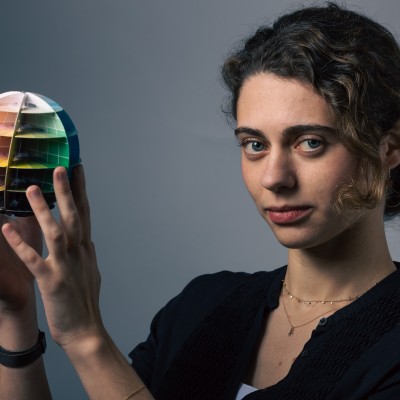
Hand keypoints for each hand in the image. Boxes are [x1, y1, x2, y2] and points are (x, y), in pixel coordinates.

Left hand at [1, 165, 101, 348]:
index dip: (81, 191)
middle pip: (74, 216)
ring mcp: (66, 266)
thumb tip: (86, 239)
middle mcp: (79, 252)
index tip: (79, 170)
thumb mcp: (91, 270)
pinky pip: (34, 259)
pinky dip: (21, 243)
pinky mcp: (51, 281)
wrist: (86, 329)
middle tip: (60, 168)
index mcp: (86, 249)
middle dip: (67, 191)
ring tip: (32, 189)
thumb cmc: (85, 300)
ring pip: (56, 232)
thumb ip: (86, 252)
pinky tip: (7, 228)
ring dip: (44, 211)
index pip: (85, 214)